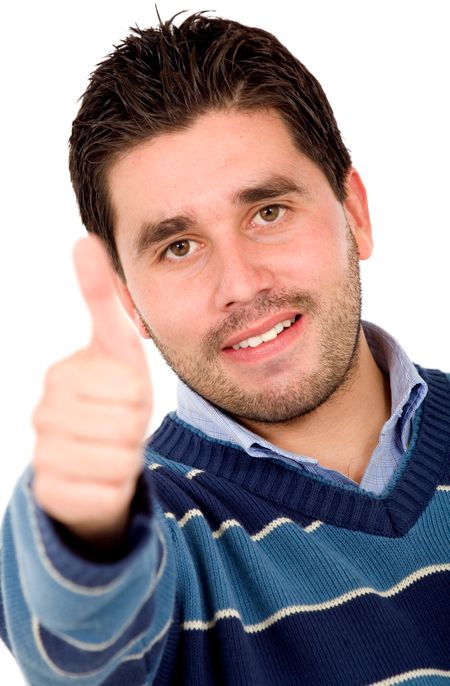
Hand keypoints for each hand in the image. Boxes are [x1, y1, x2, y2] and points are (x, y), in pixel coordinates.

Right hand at [32, 235, 151, 547]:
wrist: (98, 461)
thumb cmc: (113, 402)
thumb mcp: (117, 351)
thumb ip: (101, 298)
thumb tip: (83, 239)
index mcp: (62, 375)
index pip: (130, 389)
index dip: (140, 398)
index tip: (124, 397)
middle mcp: (44, 413)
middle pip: (126, 424)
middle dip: (135, 428)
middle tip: (121, 427)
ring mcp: (43, 454)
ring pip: (119, 460)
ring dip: (128, 459)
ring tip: (113, 450)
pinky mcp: (49, 494)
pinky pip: (108, 492)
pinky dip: (117, 488)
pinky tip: (102, 478)